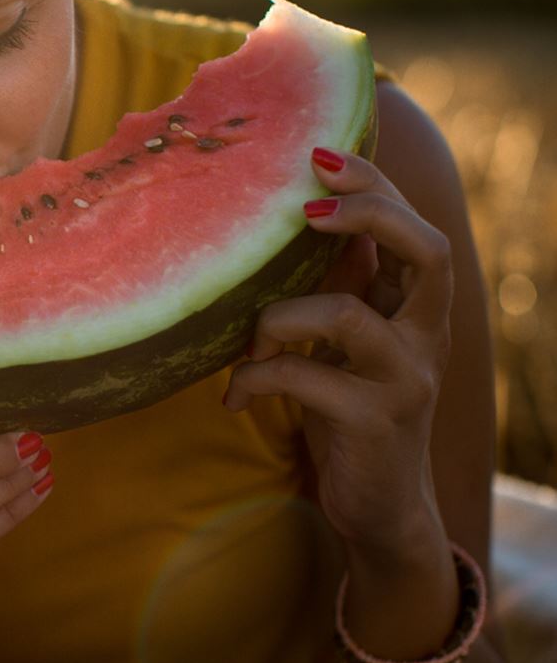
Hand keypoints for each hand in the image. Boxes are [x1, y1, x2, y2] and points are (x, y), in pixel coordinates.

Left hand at [224, 146, 452, 556]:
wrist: (379, 507)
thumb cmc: (348, 411)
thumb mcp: (343, 344)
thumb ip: (338, 287)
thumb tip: (298, 217)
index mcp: (415, 309)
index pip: (414, 228)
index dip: (374, 186)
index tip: (318, 154)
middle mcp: (425, 336)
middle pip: (428, 251)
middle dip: (369, 214)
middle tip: (305, 210)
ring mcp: (406, 379)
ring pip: (346, 315)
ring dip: (278, 319)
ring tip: (248, 344)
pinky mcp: (375, 422)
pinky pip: (303, 378)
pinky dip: (254, 378)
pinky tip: (234, 397)